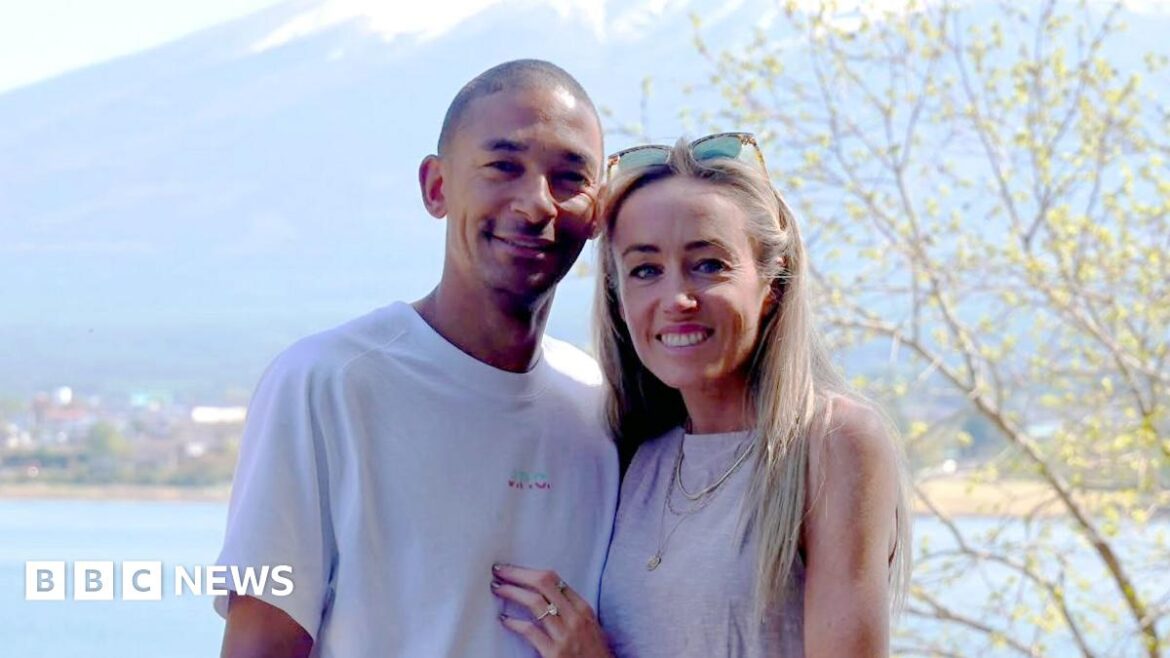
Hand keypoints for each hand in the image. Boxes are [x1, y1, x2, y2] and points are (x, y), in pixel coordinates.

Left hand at [492, 564, 612, 657]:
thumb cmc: (593, 655)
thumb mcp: (588, 627)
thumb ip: (570, 611)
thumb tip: (543, 596)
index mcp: (583, 608)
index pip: (554, 579)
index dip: (529, 571)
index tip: (512, 569)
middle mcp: (575, 617)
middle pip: (543, 583)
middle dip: (518, 574)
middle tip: (499, 570)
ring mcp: (565, 635)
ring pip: (535, 602)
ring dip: (512, 592)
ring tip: (498, 589)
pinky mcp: (555, 653)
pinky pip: (530, 631)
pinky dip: (514, 623)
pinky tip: (504, 620)